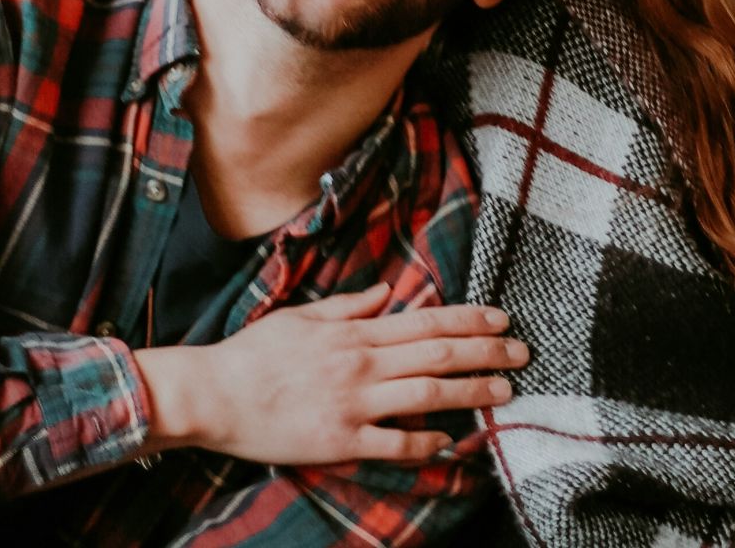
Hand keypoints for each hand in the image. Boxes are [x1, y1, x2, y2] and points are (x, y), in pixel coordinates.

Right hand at [136, 282, 526, 464]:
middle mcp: (360, 365)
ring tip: (504, 393)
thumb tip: (388, 292)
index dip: (469, 320)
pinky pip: (393, 442)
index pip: (425, 321)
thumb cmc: (252, 355)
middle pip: (437, 354)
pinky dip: (424, 441)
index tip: (501, 319)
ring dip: (470, 392)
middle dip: (485, 352)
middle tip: (522, 352)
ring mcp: (352, 404)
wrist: (212, 395)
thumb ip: (348, 306)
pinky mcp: (340, 441)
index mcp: (353, 332)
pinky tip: (448, 440)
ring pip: (426, 394)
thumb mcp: (301, 317)